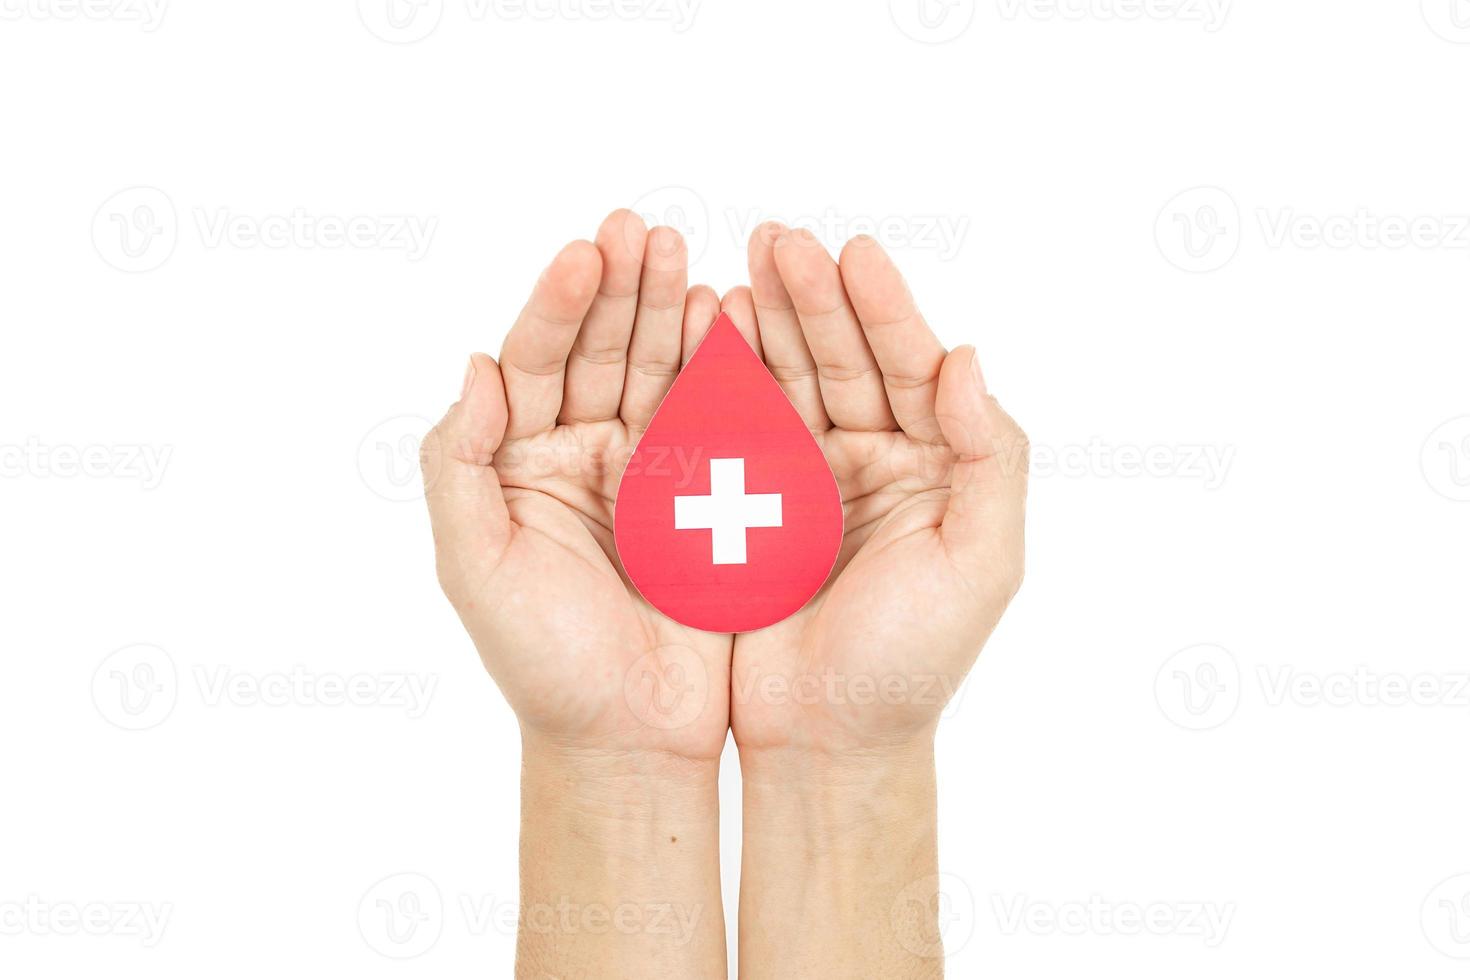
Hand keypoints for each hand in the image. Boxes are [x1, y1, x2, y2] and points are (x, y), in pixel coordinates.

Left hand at [421, 210, 731, 762]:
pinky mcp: (710, 494)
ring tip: (685, 256)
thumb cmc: (543, 663)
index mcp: (521, 464)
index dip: (558, 307)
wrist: (629, 736)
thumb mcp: (476, 567)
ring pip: (659, 371)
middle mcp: (582, 454)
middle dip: (621, 290)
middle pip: (600, 352)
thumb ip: (461, 466)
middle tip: (644, 231)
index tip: (585, 254)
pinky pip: (715, 417)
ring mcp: (649, 470)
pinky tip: (730, 317)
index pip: (533, 363)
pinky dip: (724, 366)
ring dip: (671, 312)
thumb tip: (475, 365)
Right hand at [725, 225, 1028, 754]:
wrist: (824, 741)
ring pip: (786, 380)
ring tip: (738, 265)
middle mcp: (875, 462)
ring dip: (764, 321)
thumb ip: (990, 460)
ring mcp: (809, 479)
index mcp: (937, 469)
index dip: (883, 310)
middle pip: (844, 360)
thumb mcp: (981, 565)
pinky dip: (721, 376)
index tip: (851, 252)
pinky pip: (736, 426)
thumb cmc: (911, 665)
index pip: (913, 370)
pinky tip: (705, 327)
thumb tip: (968, 359)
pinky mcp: (749, 503)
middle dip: (812, 298)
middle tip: (777, 239)